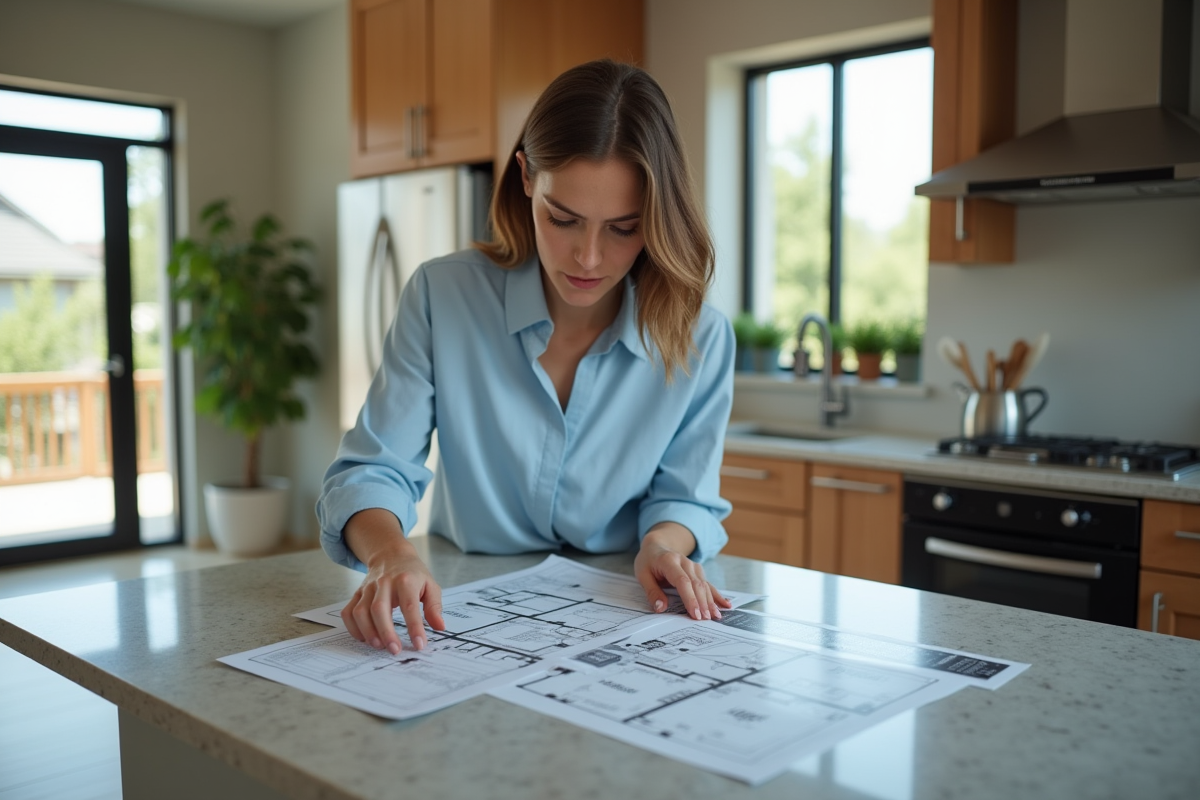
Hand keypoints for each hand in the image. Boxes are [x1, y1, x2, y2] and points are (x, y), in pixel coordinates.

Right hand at [340, 509, 445, 652]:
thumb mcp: (430, 585)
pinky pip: (348, 612)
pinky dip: (353, 628)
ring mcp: (368, 588)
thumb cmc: (413, 574)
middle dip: (386, 632)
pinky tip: (364, 638)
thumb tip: (440, 627)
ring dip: (368, 632)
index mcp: (406, 580)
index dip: (414, 627)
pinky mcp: (357, 594)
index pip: (409, 606)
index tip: (419, 644)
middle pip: (379, 609)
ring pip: (361, 612)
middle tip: (394, 650)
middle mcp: (384, 583)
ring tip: (379, 646)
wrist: (391, 555)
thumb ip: (435, 607)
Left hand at [633, 523, 731, 620]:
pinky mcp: (698, 570)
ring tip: (716, 616)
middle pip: (697, 584)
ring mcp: (693, 565)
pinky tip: (726, 604)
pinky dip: (716, 595)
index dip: (690, 598)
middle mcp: (684, 562)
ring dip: (711, 601)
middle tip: (705, 620)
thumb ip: (652, 592)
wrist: (657, 546)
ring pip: (704, 585)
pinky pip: (708, 584)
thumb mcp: (642, 575)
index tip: (695, 614)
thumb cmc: (648, 562)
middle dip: (702, 603)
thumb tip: (660, 608)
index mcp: (669, 561)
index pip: (683, 581)